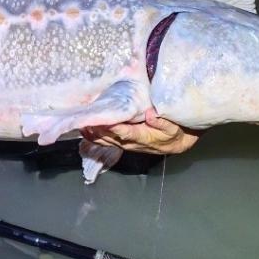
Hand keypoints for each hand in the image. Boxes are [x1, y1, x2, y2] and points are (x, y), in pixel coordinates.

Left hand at [81, 108, 199, 154]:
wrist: (177, 143)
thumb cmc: (176, 132)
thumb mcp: (175, 127)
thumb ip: (163, 122)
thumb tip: (151, 115)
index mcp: (144, 137)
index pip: (126, 133)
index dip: (114, 128)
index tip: (104, 120)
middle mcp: (132, 143)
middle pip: (111, 137)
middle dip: (98, 130)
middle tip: (86, 121)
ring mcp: (125, 144)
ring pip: (106, 141)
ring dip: (93, 134)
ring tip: (81, 125)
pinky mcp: (122, 142)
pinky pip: (106, 141)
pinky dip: (94, 137)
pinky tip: (84, 131)